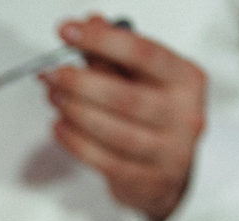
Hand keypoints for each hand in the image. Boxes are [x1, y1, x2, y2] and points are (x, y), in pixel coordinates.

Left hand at [43, 15, 206, 220]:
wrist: (172, 175)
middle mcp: (185, 113)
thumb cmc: (156, 119)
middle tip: (51, 73)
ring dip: (75, 112)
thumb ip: (116, 56)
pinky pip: (104, 161)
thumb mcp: (144, 81)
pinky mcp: (149, 180)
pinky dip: (75, 143)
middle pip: (124, 95)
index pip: (143, 53)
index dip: (102, 40)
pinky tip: (58, 127)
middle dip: (79, 82)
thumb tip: (91, 22)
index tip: (68, 31)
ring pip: (113, 131)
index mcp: (187, 79)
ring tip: (53, 97)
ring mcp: (170, 150)